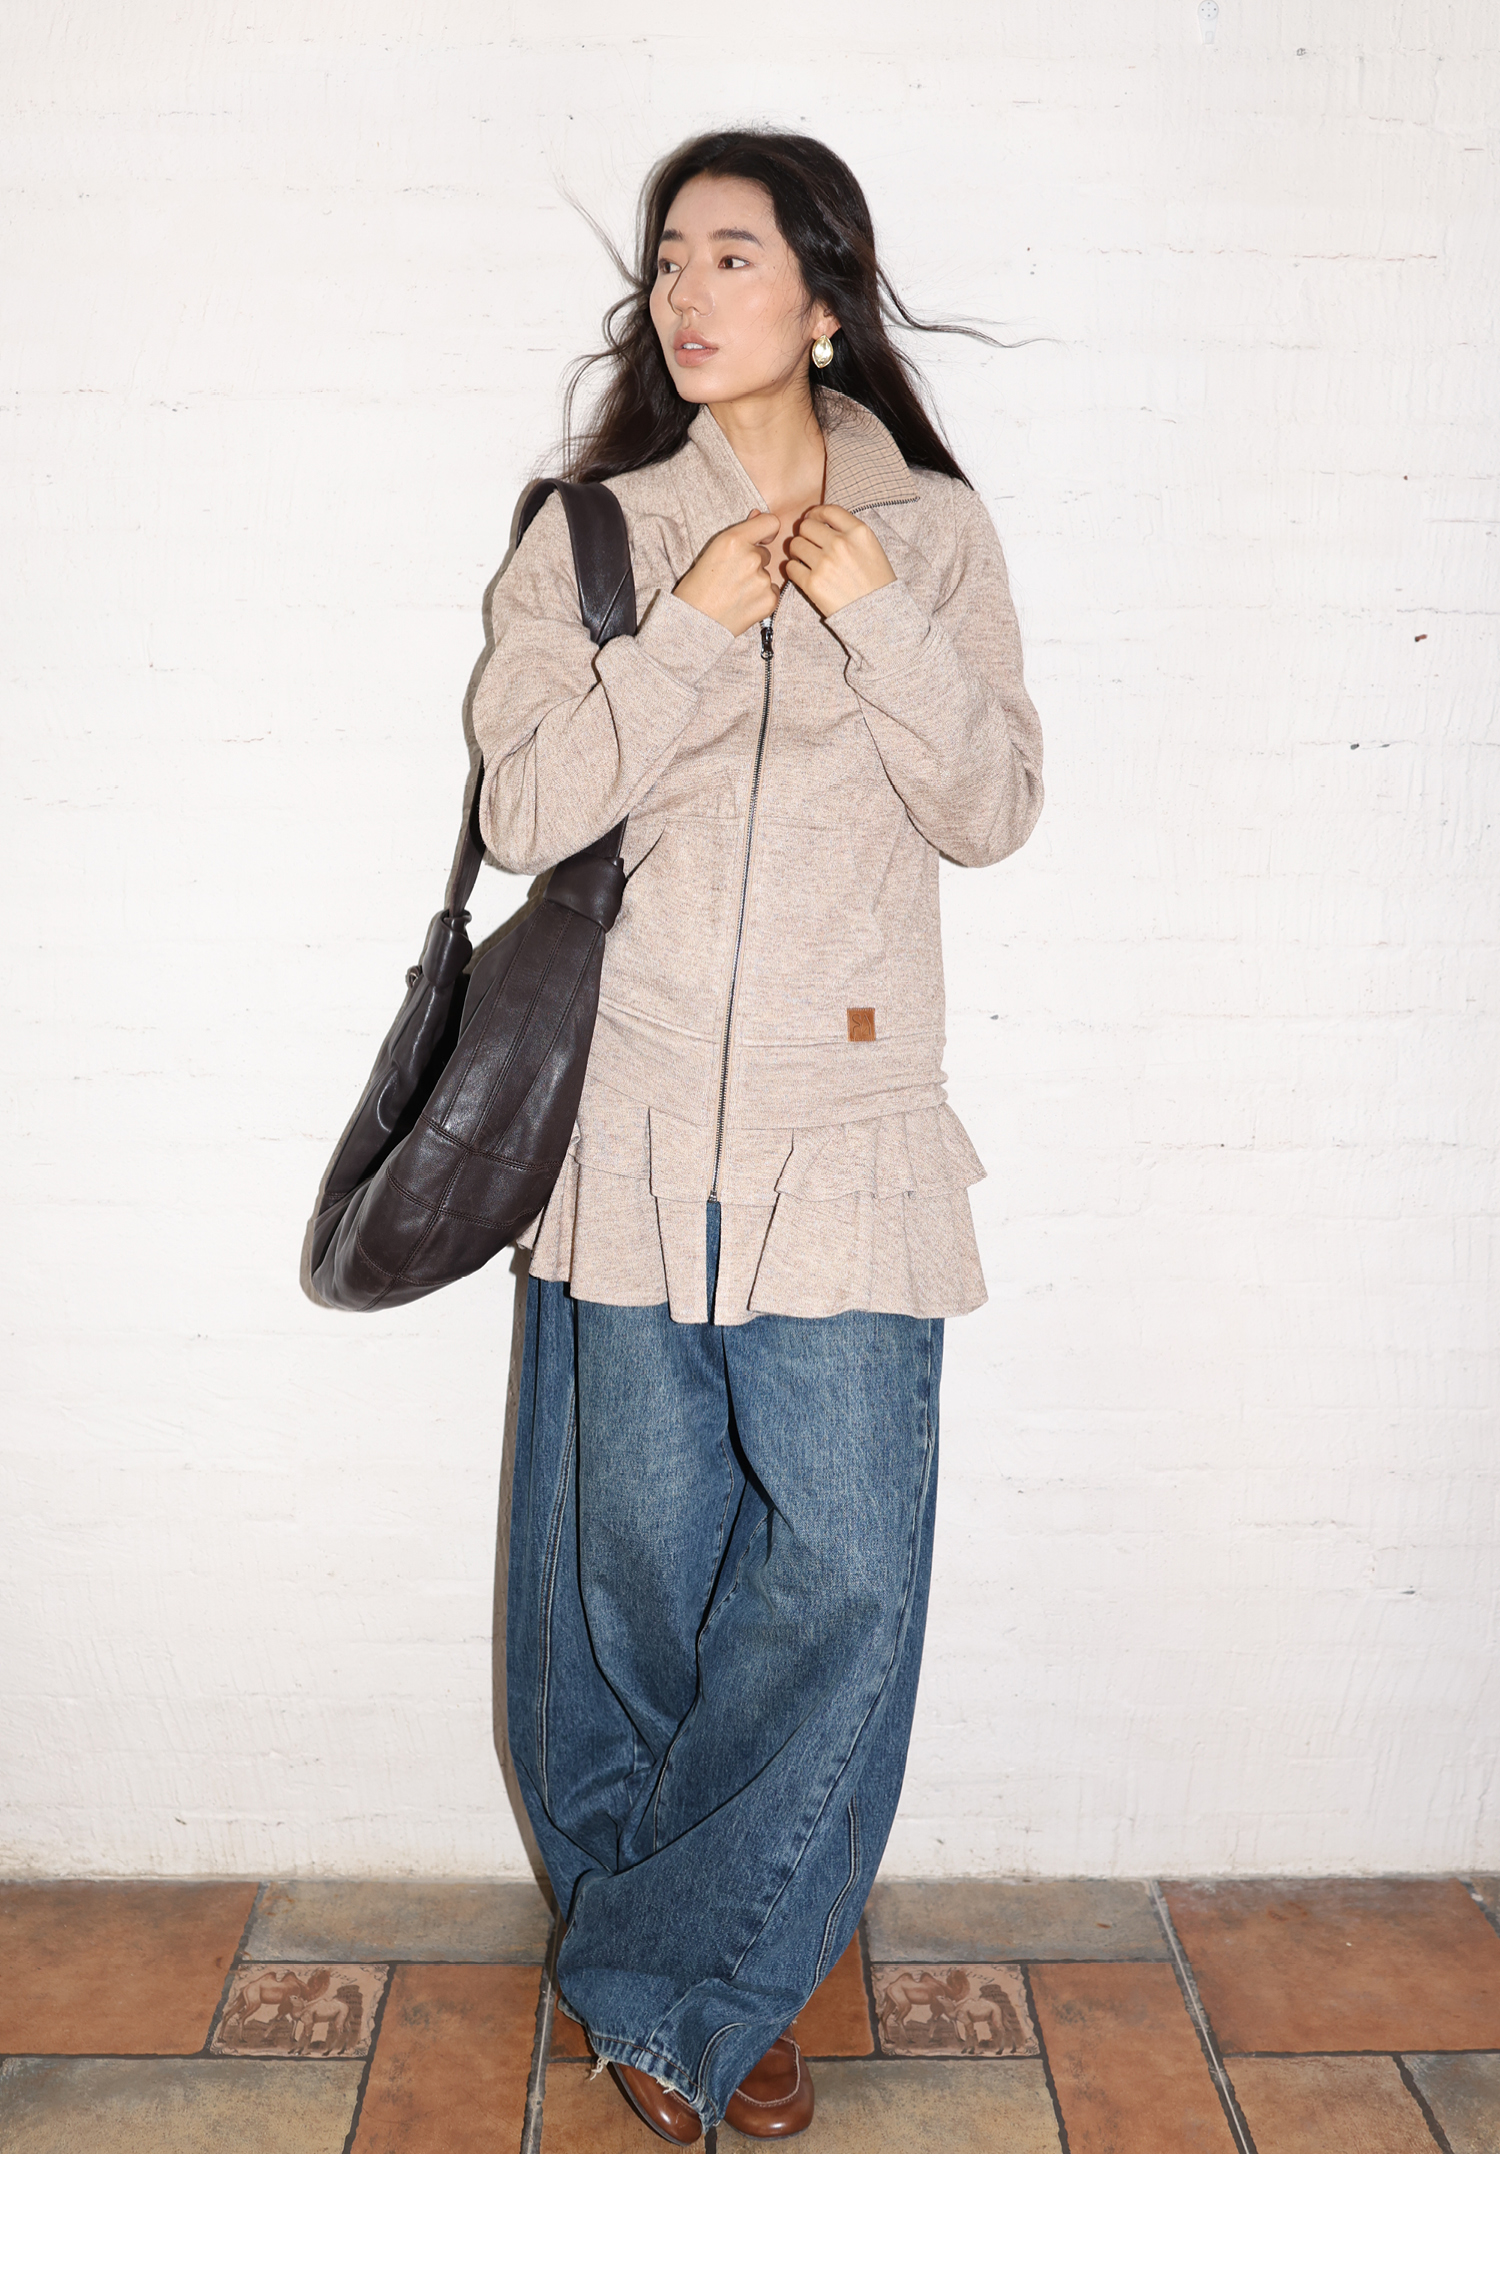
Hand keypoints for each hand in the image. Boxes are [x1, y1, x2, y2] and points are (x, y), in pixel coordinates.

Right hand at [674, 511, 779, 635]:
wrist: (694, 622)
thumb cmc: (697, 587)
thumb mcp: (712, 551)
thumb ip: (739, 533)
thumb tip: (758, 514)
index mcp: (733, 540)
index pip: (770, 523)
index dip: (767, 531)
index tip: (761, 540)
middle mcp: (751, 557)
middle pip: (766, 553)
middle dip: (754, 562)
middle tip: (732, 577)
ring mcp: (762, 580)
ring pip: (767, 574)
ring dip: (756, 581)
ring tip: (735, 593)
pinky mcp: (769, 600)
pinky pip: (773, 592)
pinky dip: (762, 598)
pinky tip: (743, 603)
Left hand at [783, 504, 895, 615]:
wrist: (878, 615)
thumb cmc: (876, 583)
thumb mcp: (871, 548)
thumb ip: (849, 532)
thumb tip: (819, 522)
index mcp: (858, 532)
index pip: (828, 510)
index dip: (815, 514)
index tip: (812, 521)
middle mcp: (841, 544)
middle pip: (806, 526)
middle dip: (804, 534)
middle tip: (808, 545)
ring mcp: (825, 563)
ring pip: (795, 544)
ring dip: (797, 552)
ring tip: (805, 561)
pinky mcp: (813, 584)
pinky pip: (790, 567)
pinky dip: (793, 570)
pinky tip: (803, 574)